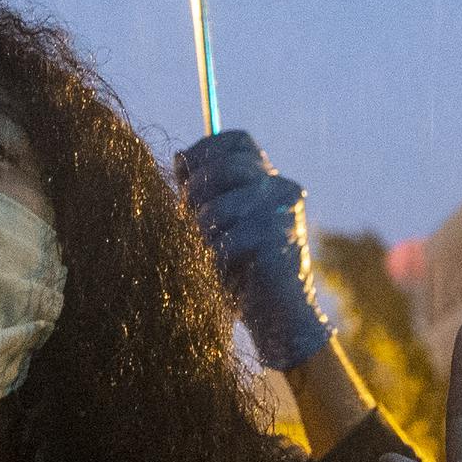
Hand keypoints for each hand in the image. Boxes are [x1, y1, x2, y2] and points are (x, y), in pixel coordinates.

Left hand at [172, 129, 331, 372]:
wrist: (279, 321)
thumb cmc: (243, 274)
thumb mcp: (219, 225)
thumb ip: (203, 192)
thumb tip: (178, 158)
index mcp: (269, 179)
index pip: (236, 140)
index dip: (204, 151)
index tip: (183, 176)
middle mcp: (281, 187)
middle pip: (223, 167)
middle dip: (195, 196)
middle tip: (192, 224)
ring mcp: (283, 211)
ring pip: (217, 208)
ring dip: (203, 237)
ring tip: (213, 258)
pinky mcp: (279, 238)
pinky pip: (226, 240)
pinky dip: (218, 261)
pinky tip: (230, 276)